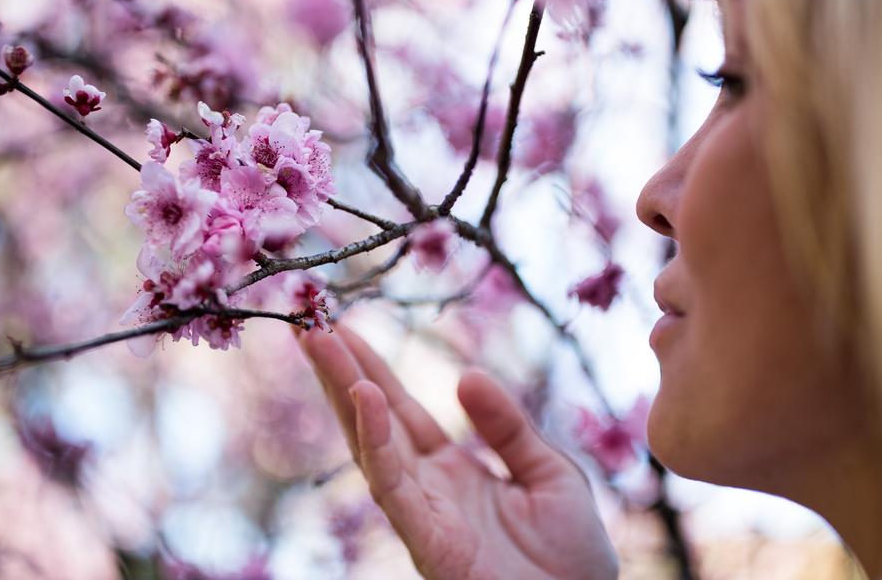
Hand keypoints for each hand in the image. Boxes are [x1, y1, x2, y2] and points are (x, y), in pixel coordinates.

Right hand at [298, 325, 618, 579]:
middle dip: (340, 375)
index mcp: (454, 471)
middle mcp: (428, 489)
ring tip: (319, 343)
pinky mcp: (428, 540)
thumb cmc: (573, 554)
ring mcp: (423, 514)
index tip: (342, 329)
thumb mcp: (549, 470)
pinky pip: (394, 485)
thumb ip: (507, 426)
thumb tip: (466, 375)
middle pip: (374, 422)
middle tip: (308, 326)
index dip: (373, 371)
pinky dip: (376, 441)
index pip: (402, 412)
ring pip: (371, 446)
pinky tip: (365, 399)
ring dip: (345, 394)